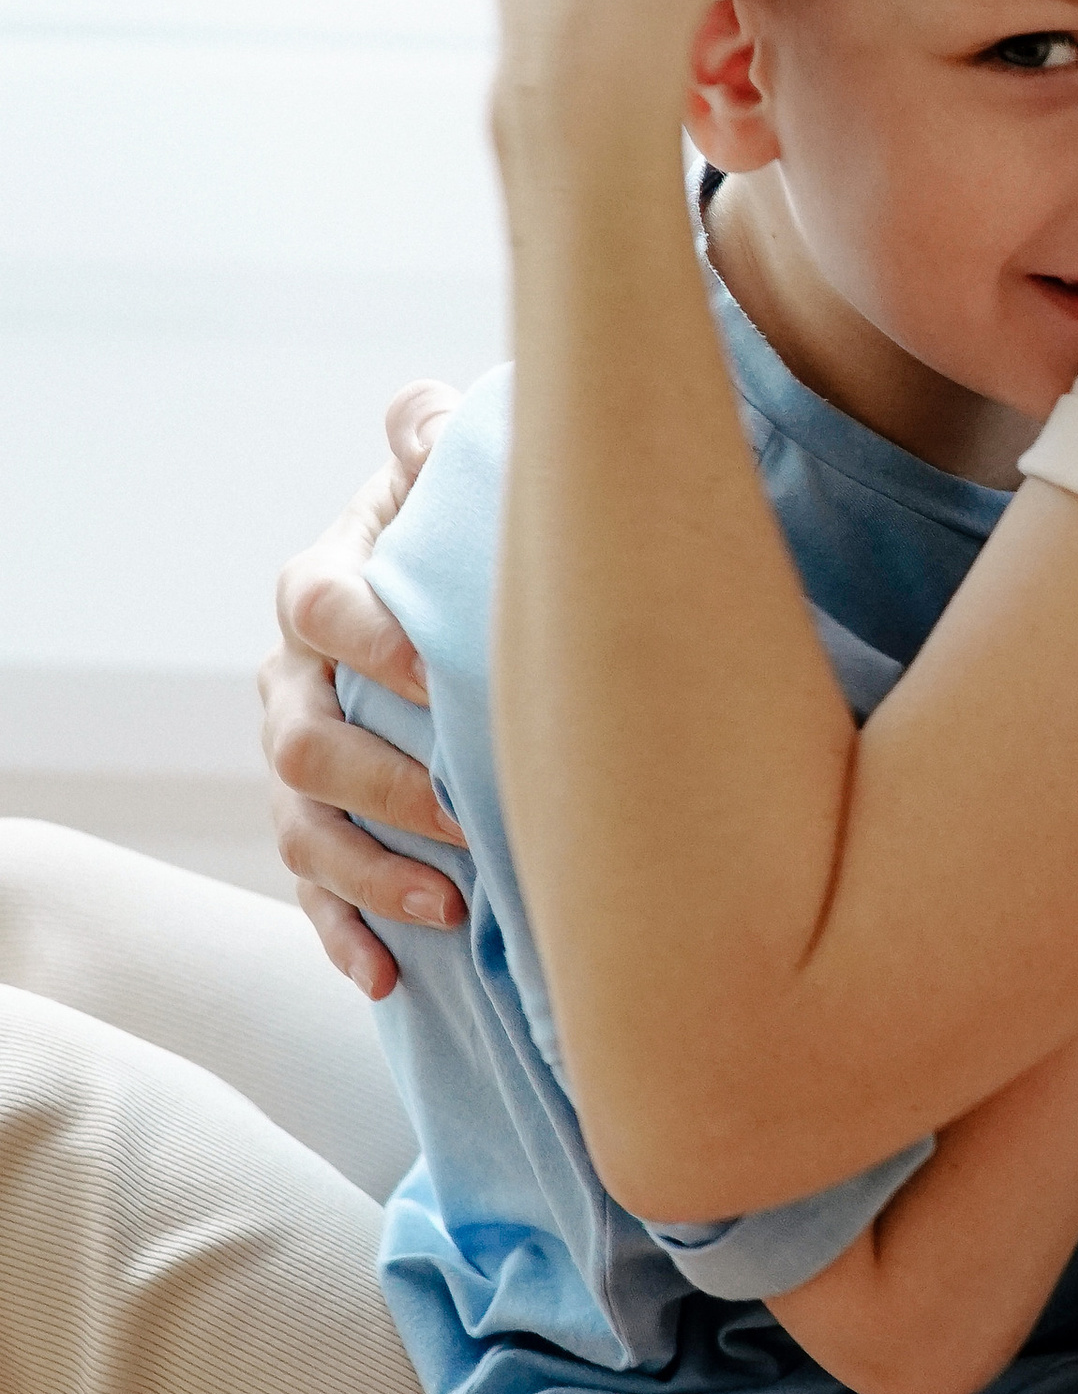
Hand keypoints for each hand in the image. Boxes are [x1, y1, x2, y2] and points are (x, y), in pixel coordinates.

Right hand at [261, 380, 464, 998]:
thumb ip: (434, 439)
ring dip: (371, 873)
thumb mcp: (447, 481)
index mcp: (320, 588)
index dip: (368, 634)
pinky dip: (346, 937)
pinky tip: (389, 979)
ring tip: (449, 905)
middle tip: (469, 811)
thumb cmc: (453, 538)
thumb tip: (429, 414)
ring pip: (303, 828)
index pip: (319, 606)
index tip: (437, 666)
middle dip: (384, 781)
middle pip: (303, 740)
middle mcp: (292, 681)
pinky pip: (313, 894)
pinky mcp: (319, 828)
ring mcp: (299, 762)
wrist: (445, 600)